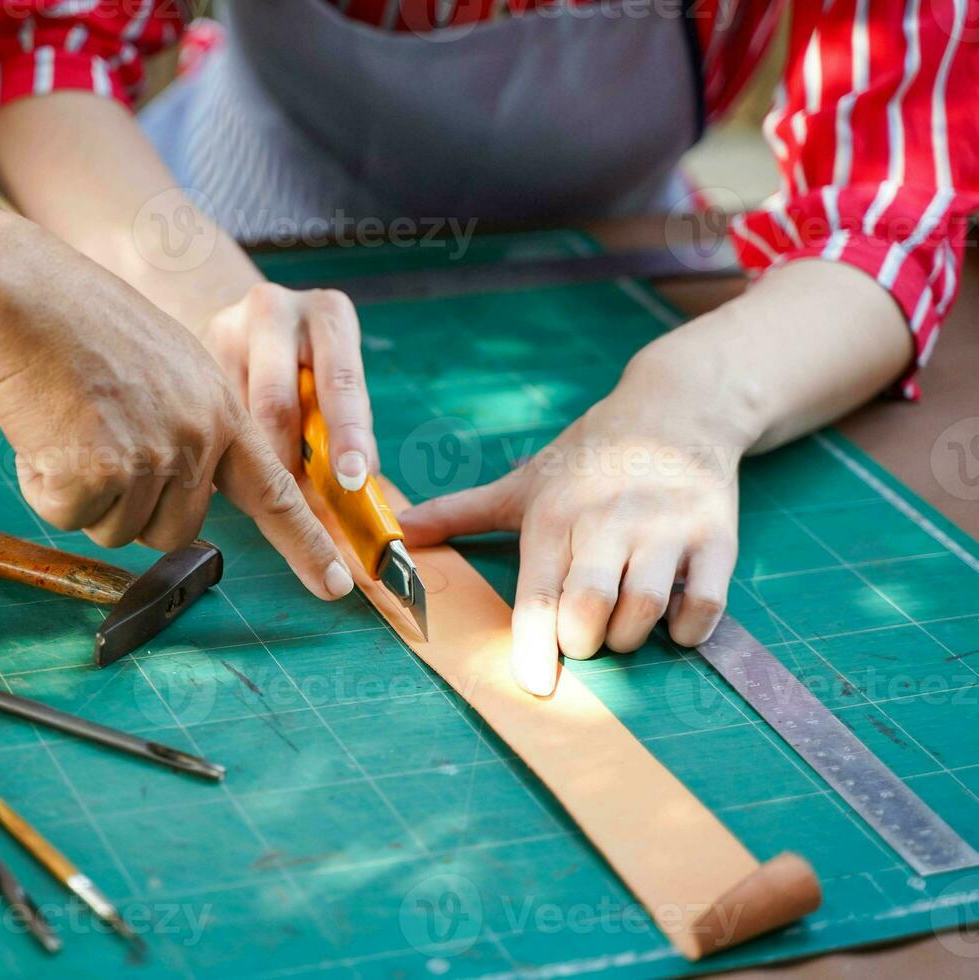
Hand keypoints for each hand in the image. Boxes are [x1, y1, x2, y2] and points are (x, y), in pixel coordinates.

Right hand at [0, 237, 355, 601]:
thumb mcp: (171, 370)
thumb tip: (187, 489)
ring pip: (117, 530)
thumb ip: (193, 427)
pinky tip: (45, 434)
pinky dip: (46, 488)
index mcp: (222, 411)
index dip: (304, 543)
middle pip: (174, 531)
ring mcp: (151, 456)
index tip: (335, 582)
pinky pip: (70, 518)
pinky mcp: (100, 472)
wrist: (29, 300)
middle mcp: (196, 439)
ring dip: (84, 496)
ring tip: (71, 428)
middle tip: (99, 445)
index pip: (274, 491)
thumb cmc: (85, 330)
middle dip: (132, 509)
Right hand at [198, 284, 378, 486]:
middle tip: (295, 504)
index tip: (351, 478)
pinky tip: (226, 461)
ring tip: (259, 488)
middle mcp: (275, 311)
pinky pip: (206, 418)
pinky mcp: (191, 349)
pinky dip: (221, 451)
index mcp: (327, 314)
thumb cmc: (305, 362)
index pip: (340, 380)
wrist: (244, 321)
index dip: (347, 433)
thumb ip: (354, 428)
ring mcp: (227, 328)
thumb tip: (369, 495)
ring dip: (249, 463)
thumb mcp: (335, 376)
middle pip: (276, 402)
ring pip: (235, 418)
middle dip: (286, 462)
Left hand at [399, 371, 744, 694]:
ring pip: (645, 609)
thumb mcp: (523, 482)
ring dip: (630, 638)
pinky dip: (688, 628)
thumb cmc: (588, 457)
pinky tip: (672, 621)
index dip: (533, 647)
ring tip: (620, 628)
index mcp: (554, 515)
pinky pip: (706, 603)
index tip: (533, 686)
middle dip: (581, 642)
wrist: (676, 406)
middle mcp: (608, 521)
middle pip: (589, 607)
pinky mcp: (714, 535)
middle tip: (581, 637)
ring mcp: (665, 528)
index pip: (537, 594)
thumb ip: (460, 512)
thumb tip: (399, 532)